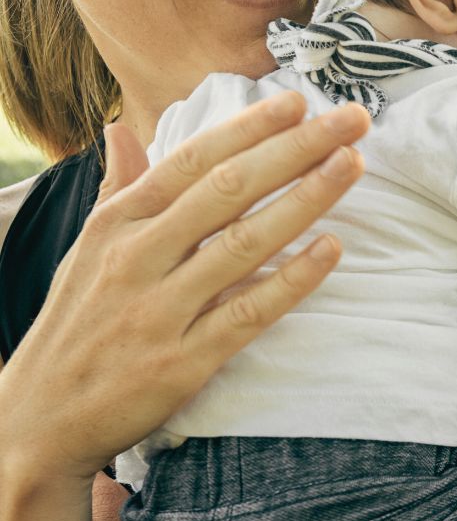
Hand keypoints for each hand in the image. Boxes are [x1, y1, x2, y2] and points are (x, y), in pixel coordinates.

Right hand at [1, 94, 368, 478]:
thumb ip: (118, 187)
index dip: (250, 128)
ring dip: (306, 199)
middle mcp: (138, 256)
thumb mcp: (87, 248)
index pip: (193, 159)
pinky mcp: (184, 359)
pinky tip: (332, 249)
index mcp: (118, 222)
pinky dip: (293, 279)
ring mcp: (161, 308)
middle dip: (296, 148)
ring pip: (245, 242)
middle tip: (354, 120)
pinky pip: (249, 311)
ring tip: (352, 165)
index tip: (300, 102)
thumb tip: (122, 129)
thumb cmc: (77, 324)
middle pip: (229, 188)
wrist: (39, 418)